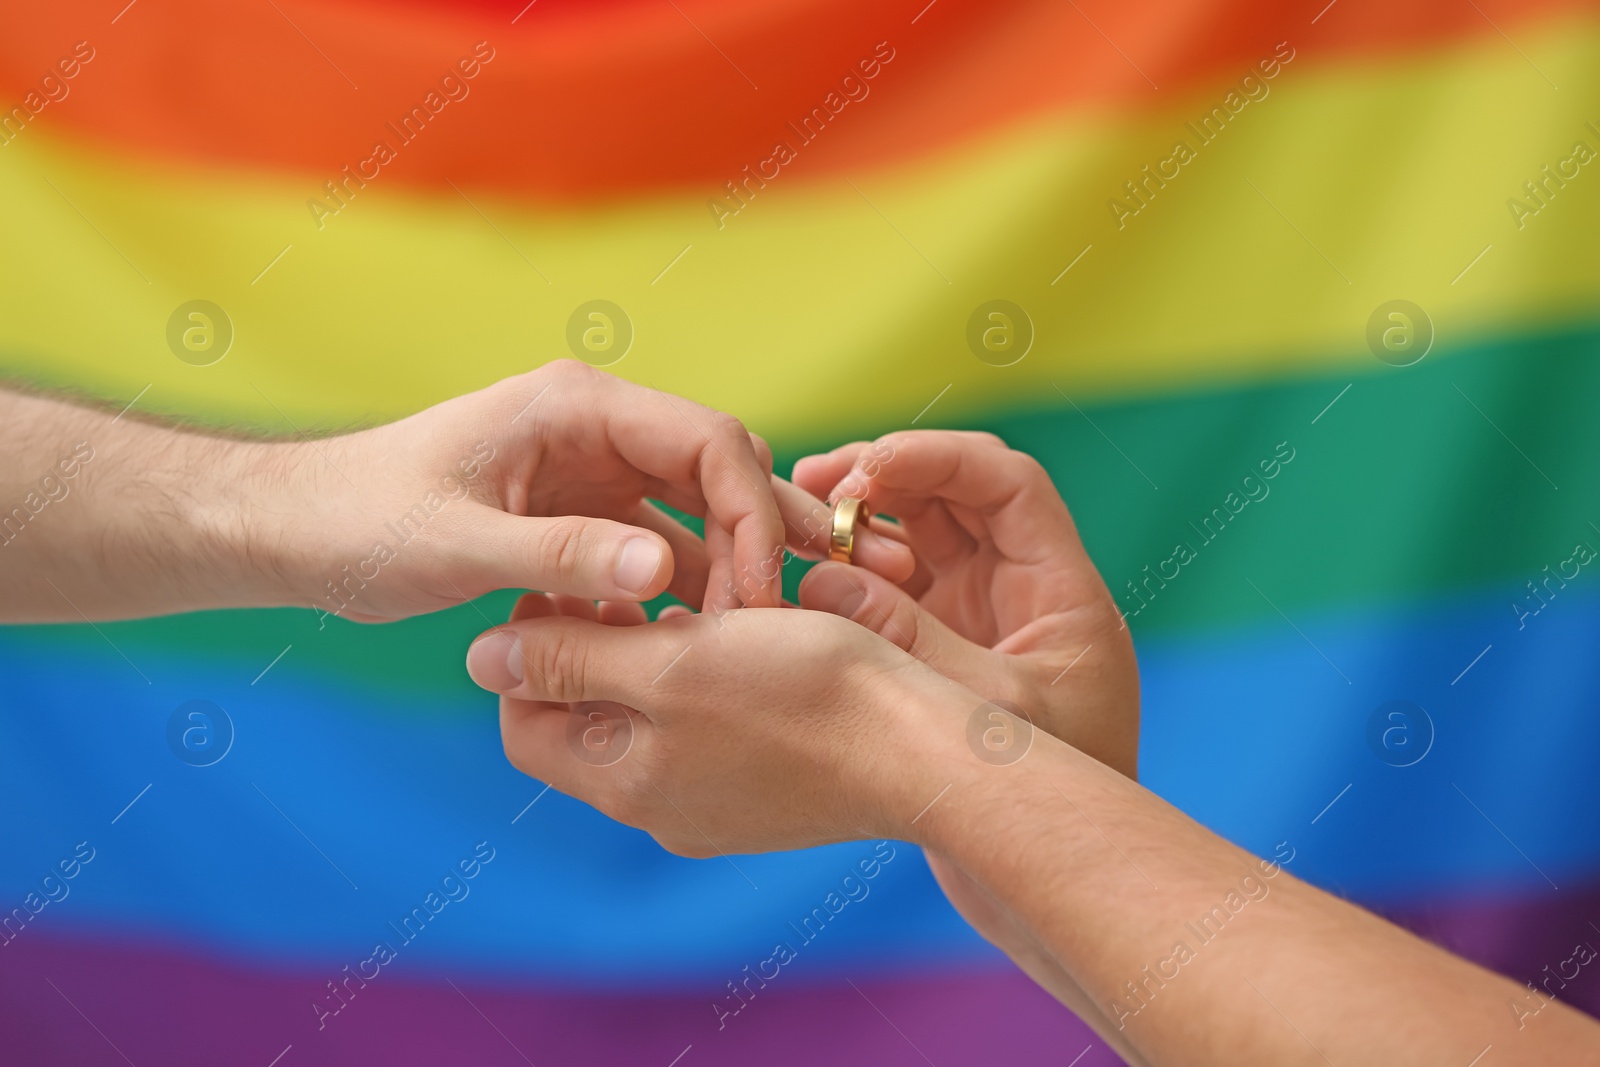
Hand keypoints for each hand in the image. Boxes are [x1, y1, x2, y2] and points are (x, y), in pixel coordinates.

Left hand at [269, 360, 909, 620]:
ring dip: (725, 569)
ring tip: (745, 640)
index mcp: (578, 406)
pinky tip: (689, 641)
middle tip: (772, 621)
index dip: (752, 511)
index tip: (758, 593)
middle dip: (756, 539)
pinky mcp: (582, 511)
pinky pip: (659, 543)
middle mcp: (599, 427)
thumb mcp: (456, 545)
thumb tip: (666, 567)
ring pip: (698, 510)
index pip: (709, 439)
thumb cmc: (360, 522)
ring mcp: (595, 468)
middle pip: (719, 470)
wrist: (298, 530)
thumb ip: (560, 555)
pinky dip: (681, 586)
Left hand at [467, 596, 965, 855]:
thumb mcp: (671, 666)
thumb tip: (480, 656)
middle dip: (596, 645)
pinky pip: (712, 731)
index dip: (530, 647)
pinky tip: (747, 636)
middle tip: (629, 581)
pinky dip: (711, 680)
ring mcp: (718, 803)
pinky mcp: (770, 790)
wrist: (926, 751)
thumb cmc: (804, 697)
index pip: (524, 719)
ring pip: (655, 720)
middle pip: (588, 718)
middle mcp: (660, 804)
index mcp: (623, 777)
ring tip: (694, 596)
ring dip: (658, 655)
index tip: (568, 584)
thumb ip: (570, 661)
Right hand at [792, 430, 1137, 775]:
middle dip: (886, 475)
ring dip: (862, 515)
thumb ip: (904, 640)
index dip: (937, 457)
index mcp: (1062, 592)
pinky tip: (801, 571)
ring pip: (919, 533)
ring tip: (797, 514)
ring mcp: (979, 618)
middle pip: (957, 494)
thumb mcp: (981, 713)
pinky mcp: (940, 649)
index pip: (1008, 484)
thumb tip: (818, 579)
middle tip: (813, 483)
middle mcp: (1023, 591)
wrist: (1045, 878)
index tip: (867, 467)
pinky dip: (851, 568)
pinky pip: (892, 583)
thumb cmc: (1042, 809)